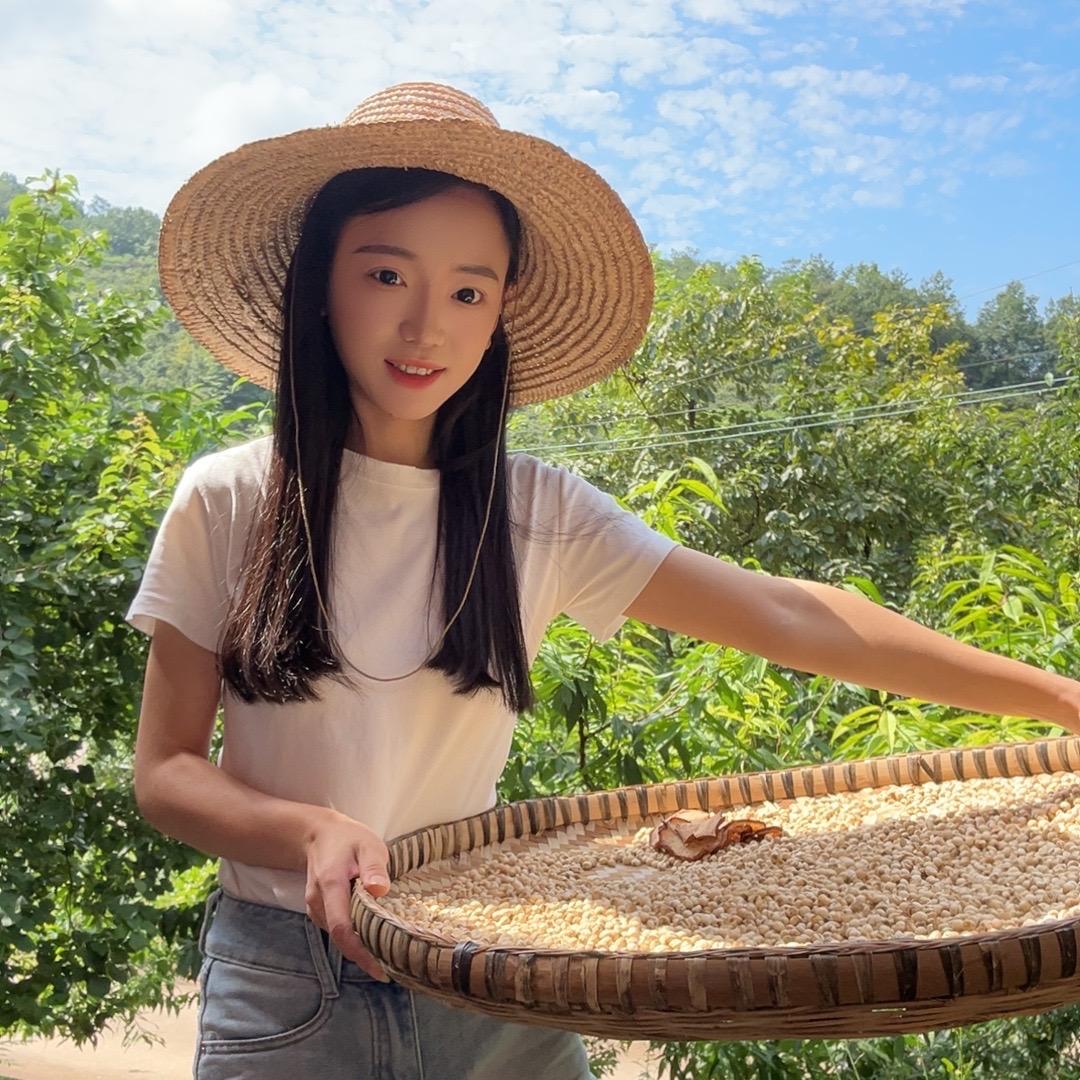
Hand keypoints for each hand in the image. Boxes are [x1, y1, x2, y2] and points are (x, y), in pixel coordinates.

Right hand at [304, 811, 391, 980]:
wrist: (318, 834)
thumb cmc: (347, 838)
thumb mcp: (367, 844)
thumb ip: (373, 867)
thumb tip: (380, 890)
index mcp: (331, 885)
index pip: (342, 929)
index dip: (361, 953)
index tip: (382, 970)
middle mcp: (318, 902)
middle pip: (341, 939)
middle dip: (365, 956)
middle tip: (394, 967)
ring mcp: (315, 907)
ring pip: (338, 936)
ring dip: (360, 947)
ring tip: (388, 954)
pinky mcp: (318, 910)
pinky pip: (336, 929)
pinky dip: (353, 936)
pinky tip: (372, 936)